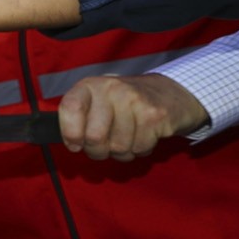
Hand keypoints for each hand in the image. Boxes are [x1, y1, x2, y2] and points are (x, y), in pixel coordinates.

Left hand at [57, 74, 207, 160]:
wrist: (169, 92)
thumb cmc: (123, 104)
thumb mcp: (96, 102)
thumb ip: (78, 120)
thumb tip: (73, 145)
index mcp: (90, 86)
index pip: (70, 108)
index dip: (70, 133)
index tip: (76, 144)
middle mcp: (111, 89)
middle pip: (94, 137)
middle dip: (97, 151)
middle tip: (104, 147)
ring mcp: (134, 100)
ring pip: (118, 147)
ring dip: (121, 152)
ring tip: (126, 139)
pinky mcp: (154, 115)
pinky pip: (138, 149)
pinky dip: (139, 151)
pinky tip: (142, 137)